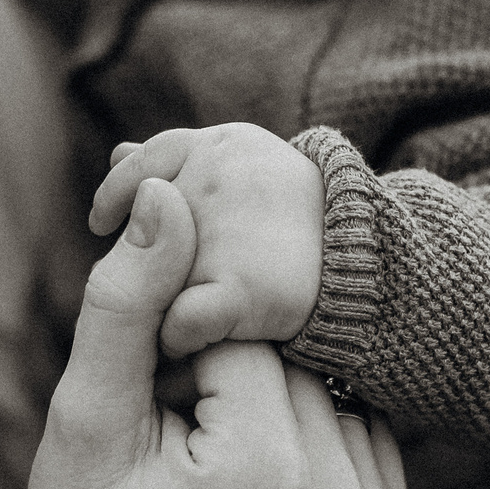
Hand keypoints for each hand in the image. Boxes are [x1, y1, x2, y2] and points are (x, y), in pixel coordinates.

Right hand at [0, 178, 410, 488]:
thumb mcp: (84, 417)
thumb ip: (128, 301)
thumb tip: (170, 193)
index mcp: (264, 475)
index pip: (243, 329)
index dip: (181, 350)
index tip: (149, 408)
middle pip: (295, 354)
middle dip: (230, 372)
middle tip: (173, 443)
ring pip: (331, 384)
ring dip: (274, 398)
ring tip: (212, 465)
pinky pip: (357, 430)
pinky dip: (307, 431)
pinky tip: (253, 478)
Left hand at [86, 124, 324, 355]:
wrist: (388, 281)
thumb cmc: (306, 237)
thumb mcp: (244, 181)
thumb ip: (177, 167)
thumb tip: (117, 153)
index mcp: (225, 145)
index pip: (148, 162)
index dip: (119, 195)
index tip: (101, 223)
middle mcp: (219, 176)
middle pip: (150, 228)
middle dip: (151, 259)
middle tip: (173, 287)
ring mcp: (224, 231)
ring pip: (155, 280)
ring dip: (164, 304)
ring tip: (199, 317)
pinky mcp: (236, 289)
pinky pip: (175, 323)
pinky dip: (182, 339)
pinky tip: (202, 343)